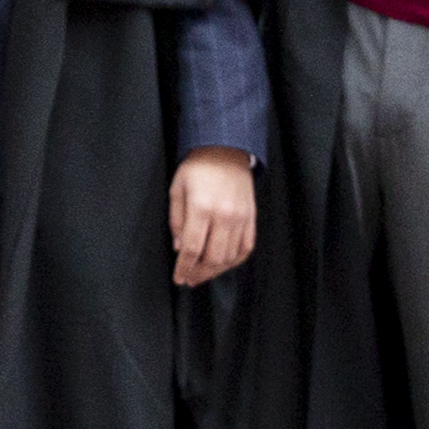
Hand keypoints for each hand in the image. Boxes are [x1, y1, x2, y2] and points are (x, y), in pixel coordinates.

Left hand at [170, 146, 256, 289]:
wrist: (226, 149)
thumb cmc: (197, 168)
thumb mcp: (177, 189)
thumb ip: (177, 221)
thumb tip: (180, 248)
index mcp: (202, 207)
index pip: (193, 248)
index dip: (184, 268)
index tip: (179, 278)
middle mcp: (224, 215)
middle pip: (213, 257)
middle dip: (199, 273)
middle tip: (189, 279)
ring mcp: (241, 218)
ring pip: (230, 257)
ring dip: (215, 270)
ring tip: (203, 274)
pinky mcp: (251, 218)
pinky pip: (246, 248)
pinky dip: (235, 260)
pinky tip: (223, 264)